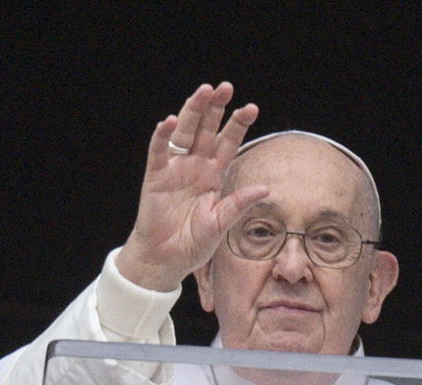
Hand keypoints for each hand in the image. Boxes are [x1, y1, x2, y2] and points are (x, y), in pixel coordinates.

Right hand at [116, 82, 268, 291]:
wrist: (167, 260)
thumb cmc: (194, 243)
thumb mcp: (222, 223)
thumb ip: (239, 204)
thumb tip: (266, 188)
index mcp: (214, 175)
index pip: (228, 143)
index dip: (238, 125)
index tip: (251, 108)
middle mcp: (196, 166)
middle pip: (206, 129)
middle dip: (216, 108)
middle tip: (226, 87)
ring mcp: (175, 169)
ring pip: (185, 133)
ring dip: (193, 111)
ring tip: (203, 92)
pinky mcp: (155, 176)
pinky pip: (159, 151)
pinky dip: (163, 136)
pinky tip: (169, 121)